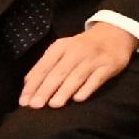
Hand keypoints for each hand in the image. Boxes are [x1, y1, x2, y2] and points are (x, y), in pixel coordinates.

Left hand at [17, 23, 136, 109]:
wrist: (114, 33)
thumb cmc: (82, 46)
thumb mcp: (62, 50)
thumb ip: (46, 65)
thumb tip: (28, 85)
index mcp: (61, 47)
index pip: (43, 67)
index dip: (33, 84)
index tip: (24, 101)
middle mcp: (76, 51)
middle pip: (59, 72)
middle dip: (46, 89)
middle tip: (36, 105)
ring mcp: (94, 58)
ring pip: (77, 76)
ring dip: (64, 90)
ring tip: (54, 104)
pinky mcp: (109, 65)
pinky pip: (97, 78)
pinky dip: (87, 88)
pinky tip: (78, 99)